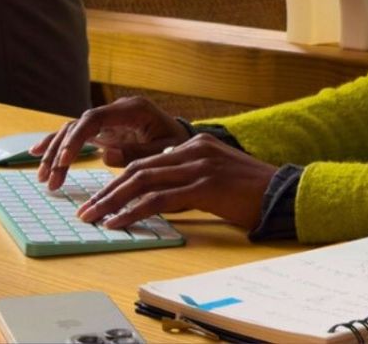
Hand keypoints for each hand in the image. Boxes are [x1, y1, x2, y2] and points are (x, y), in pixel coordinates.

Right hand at [31, 95, 188, 191]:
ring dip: (55, 153)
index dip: (76, 139)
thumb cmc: (178, 145)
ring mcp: (108, 119)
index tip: (63, 161)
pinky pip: (75, 134)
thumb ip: (138, 153)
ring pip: (72, 130)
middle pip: (78, 124)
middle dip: (60, 151)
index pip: (94, 118)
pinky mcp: (103, 130)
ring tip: (45, 180)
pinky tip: (35, 154)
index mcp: (132, 110)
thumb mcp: (166, 151)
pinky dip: (56, 145)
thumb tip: (104, 155)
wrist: (184, 139)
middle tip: (50, 179)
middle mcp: (116, 110)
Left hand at [77, 134, 276, 230]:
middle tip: (86, 210)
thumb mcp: (214, 175)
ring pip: (143, 181)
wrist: (282, 193)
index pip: (146, 161)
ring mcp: (199, 166)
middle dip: (107, 191)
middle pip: (138, 168)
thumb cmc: (250, 190)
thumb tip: (159, 183)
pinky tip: (119, 223)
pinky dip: (134, 211)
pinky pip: (160, 199)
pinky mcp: (204, 185)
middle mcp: (193, 149)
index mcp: (194, 144)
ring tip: (93, 218)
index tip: (99, 199)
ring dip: (112, 201)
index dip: (118, 180)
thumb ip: (188, 174)